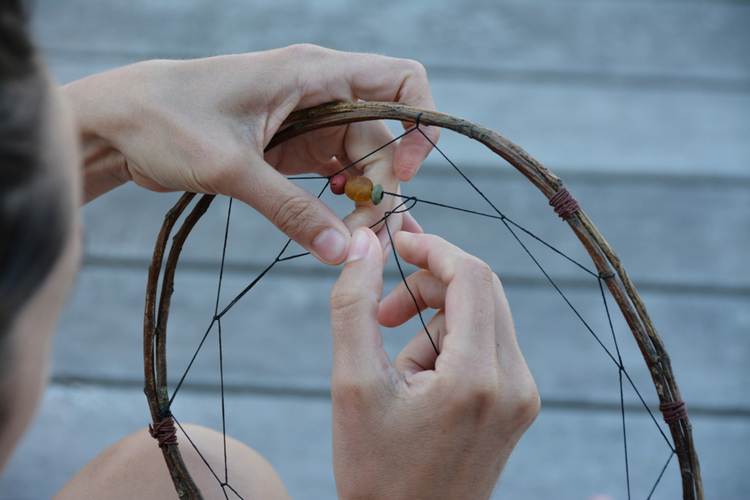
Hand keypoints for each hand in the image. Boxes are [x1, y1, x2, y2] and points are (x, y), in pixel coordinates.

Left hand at [63, 44, 437, 263]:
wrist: (117, 123)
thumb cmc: (166, 121)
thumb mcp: (232, 167)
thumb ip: (291, 210)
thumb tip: (342, 251)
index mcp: (313, 73)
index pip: (401, 81)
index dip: (419, 124)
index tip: (403, 171)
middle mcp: (318, 93)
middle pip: (382, 138)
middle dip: (383, 186)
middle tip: (368, 238)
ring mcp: (305, 122)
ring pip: (360, 161)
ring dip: (363, 201)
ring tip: (352, 241)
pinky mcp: (289, 148)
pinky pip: (332, 175)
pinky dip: (340, 203)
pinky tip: (333, 228)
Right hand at [330, 228, 539, 499]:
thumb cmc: (376, 471)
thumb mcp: (352, 384)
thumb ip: (355, 305)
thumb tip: (364, 243)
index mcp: (477, 377)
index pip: (471, 276)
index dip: (432, 249)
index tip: (396, 244)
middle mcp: (515, 384)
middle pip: (481, 291)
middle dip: (429, 286)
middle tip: (385, 312)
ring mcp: (522, 397)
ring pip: (483, 317)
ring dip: (436, 322)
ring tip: (400, 371)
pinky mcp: (518, 406)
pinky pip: (488, 346)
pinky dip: (452, 346)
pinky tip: (421, 383)